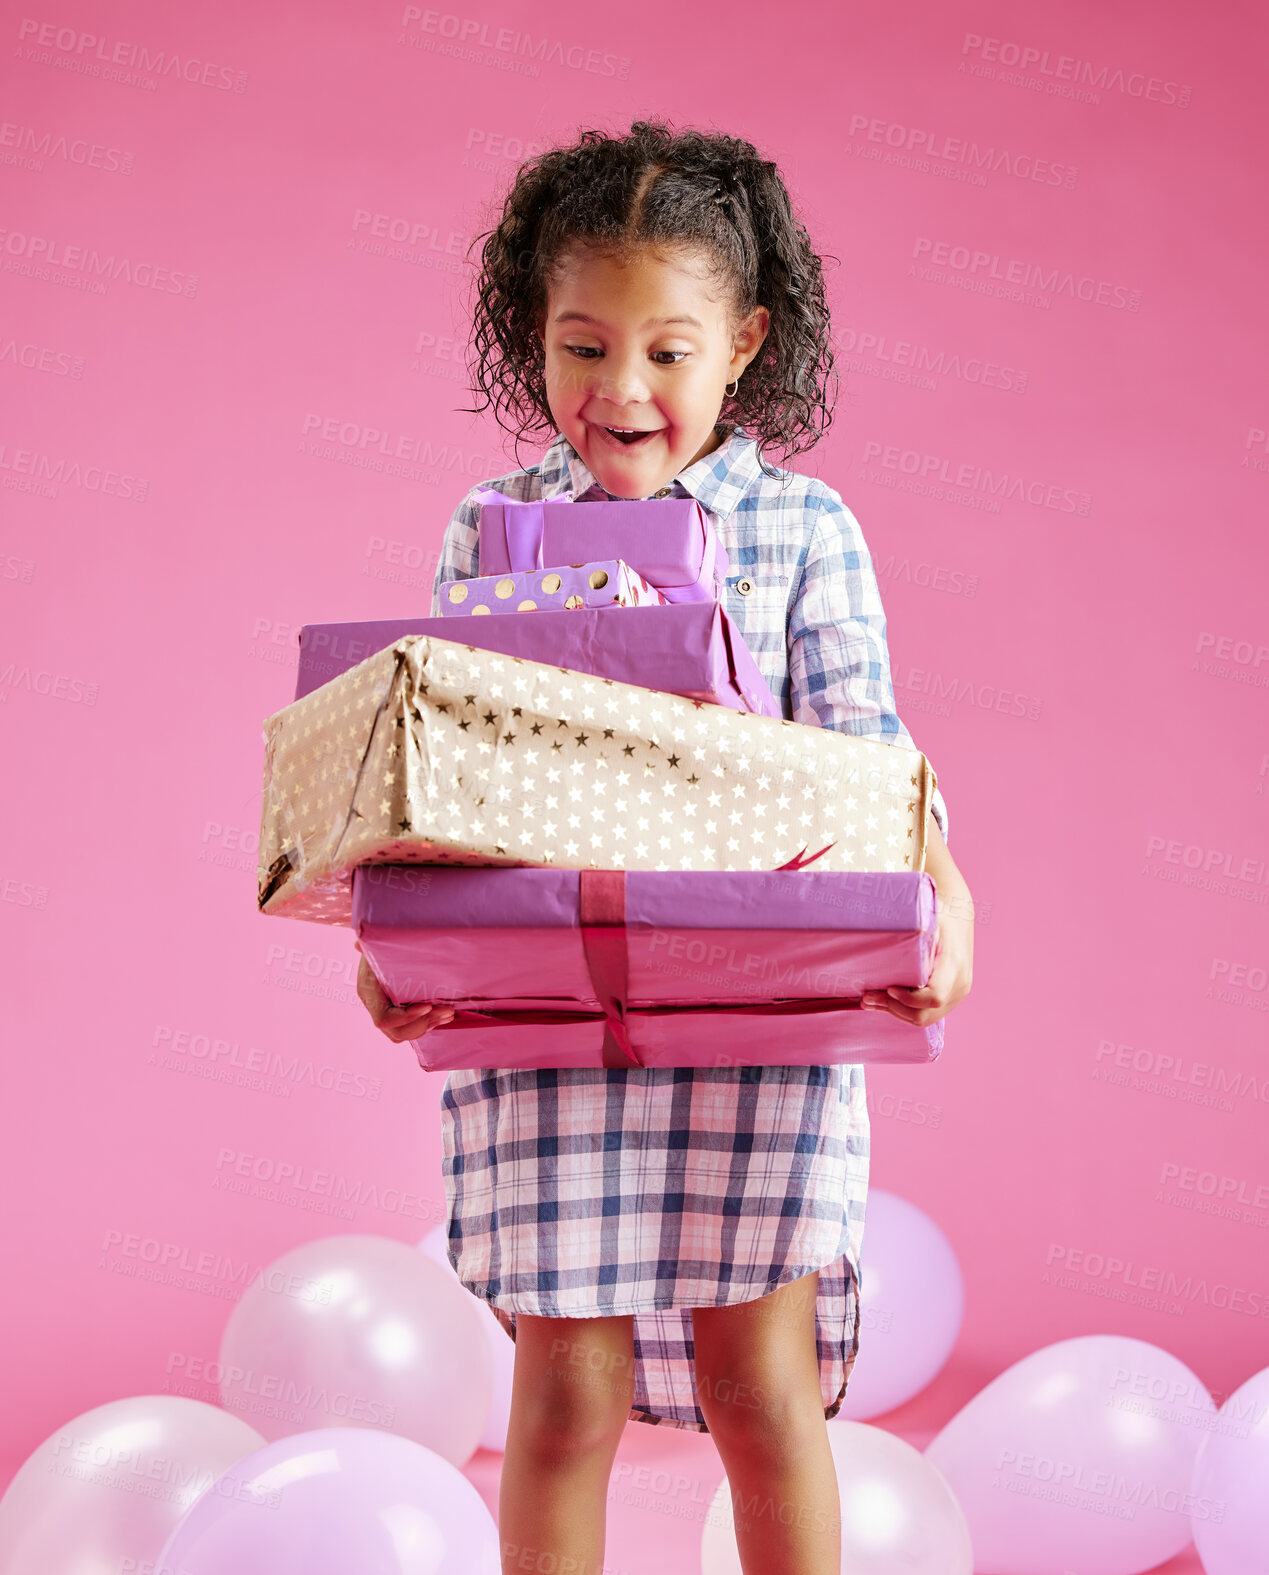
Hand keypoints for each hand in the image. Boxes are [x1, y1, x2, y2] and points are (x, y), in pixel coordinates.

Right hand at [354, 941, 454, 1042]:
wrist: (386, 945)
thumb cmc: (384, 943)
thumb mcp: (378, 944)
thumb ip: (370, 946)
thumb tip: (356, 943)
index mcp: (369, 992)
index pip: (383, 1019)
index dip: (405, 1018)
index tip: (427, 1006)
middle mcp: (376, 1006)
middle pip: (397, 1032)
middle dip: (423, 1024)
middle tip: (446, 1011)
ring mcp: (387, 1012)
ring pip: (406, 1033)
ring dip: (429, 1025)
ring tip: (449, 1012)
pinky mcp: (399, 1013)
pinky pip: (413, 1028)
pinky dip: (430, 1024)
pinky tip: (446, 1014)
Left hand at [860, 887, 973, 1027]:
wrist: (959, 917)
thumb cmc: (939, 914)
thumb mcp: (927, 917)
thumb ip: (911, 931)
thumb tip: (876, 932)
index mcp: (954, 964)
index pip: (934, 996)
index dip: (909, 999)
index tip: (889, 988)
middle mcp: (959, 984)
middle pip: (925, 1014)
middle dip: (894, 1009)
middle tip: (867, 997)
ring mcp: (957, 995)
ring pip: (925, 1019)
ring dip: (896, 1012)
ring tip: (870, 1000)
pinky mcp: (950, 998)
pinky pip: (928, 1014)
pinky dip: (905, 1011)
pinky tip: (884, 1001)